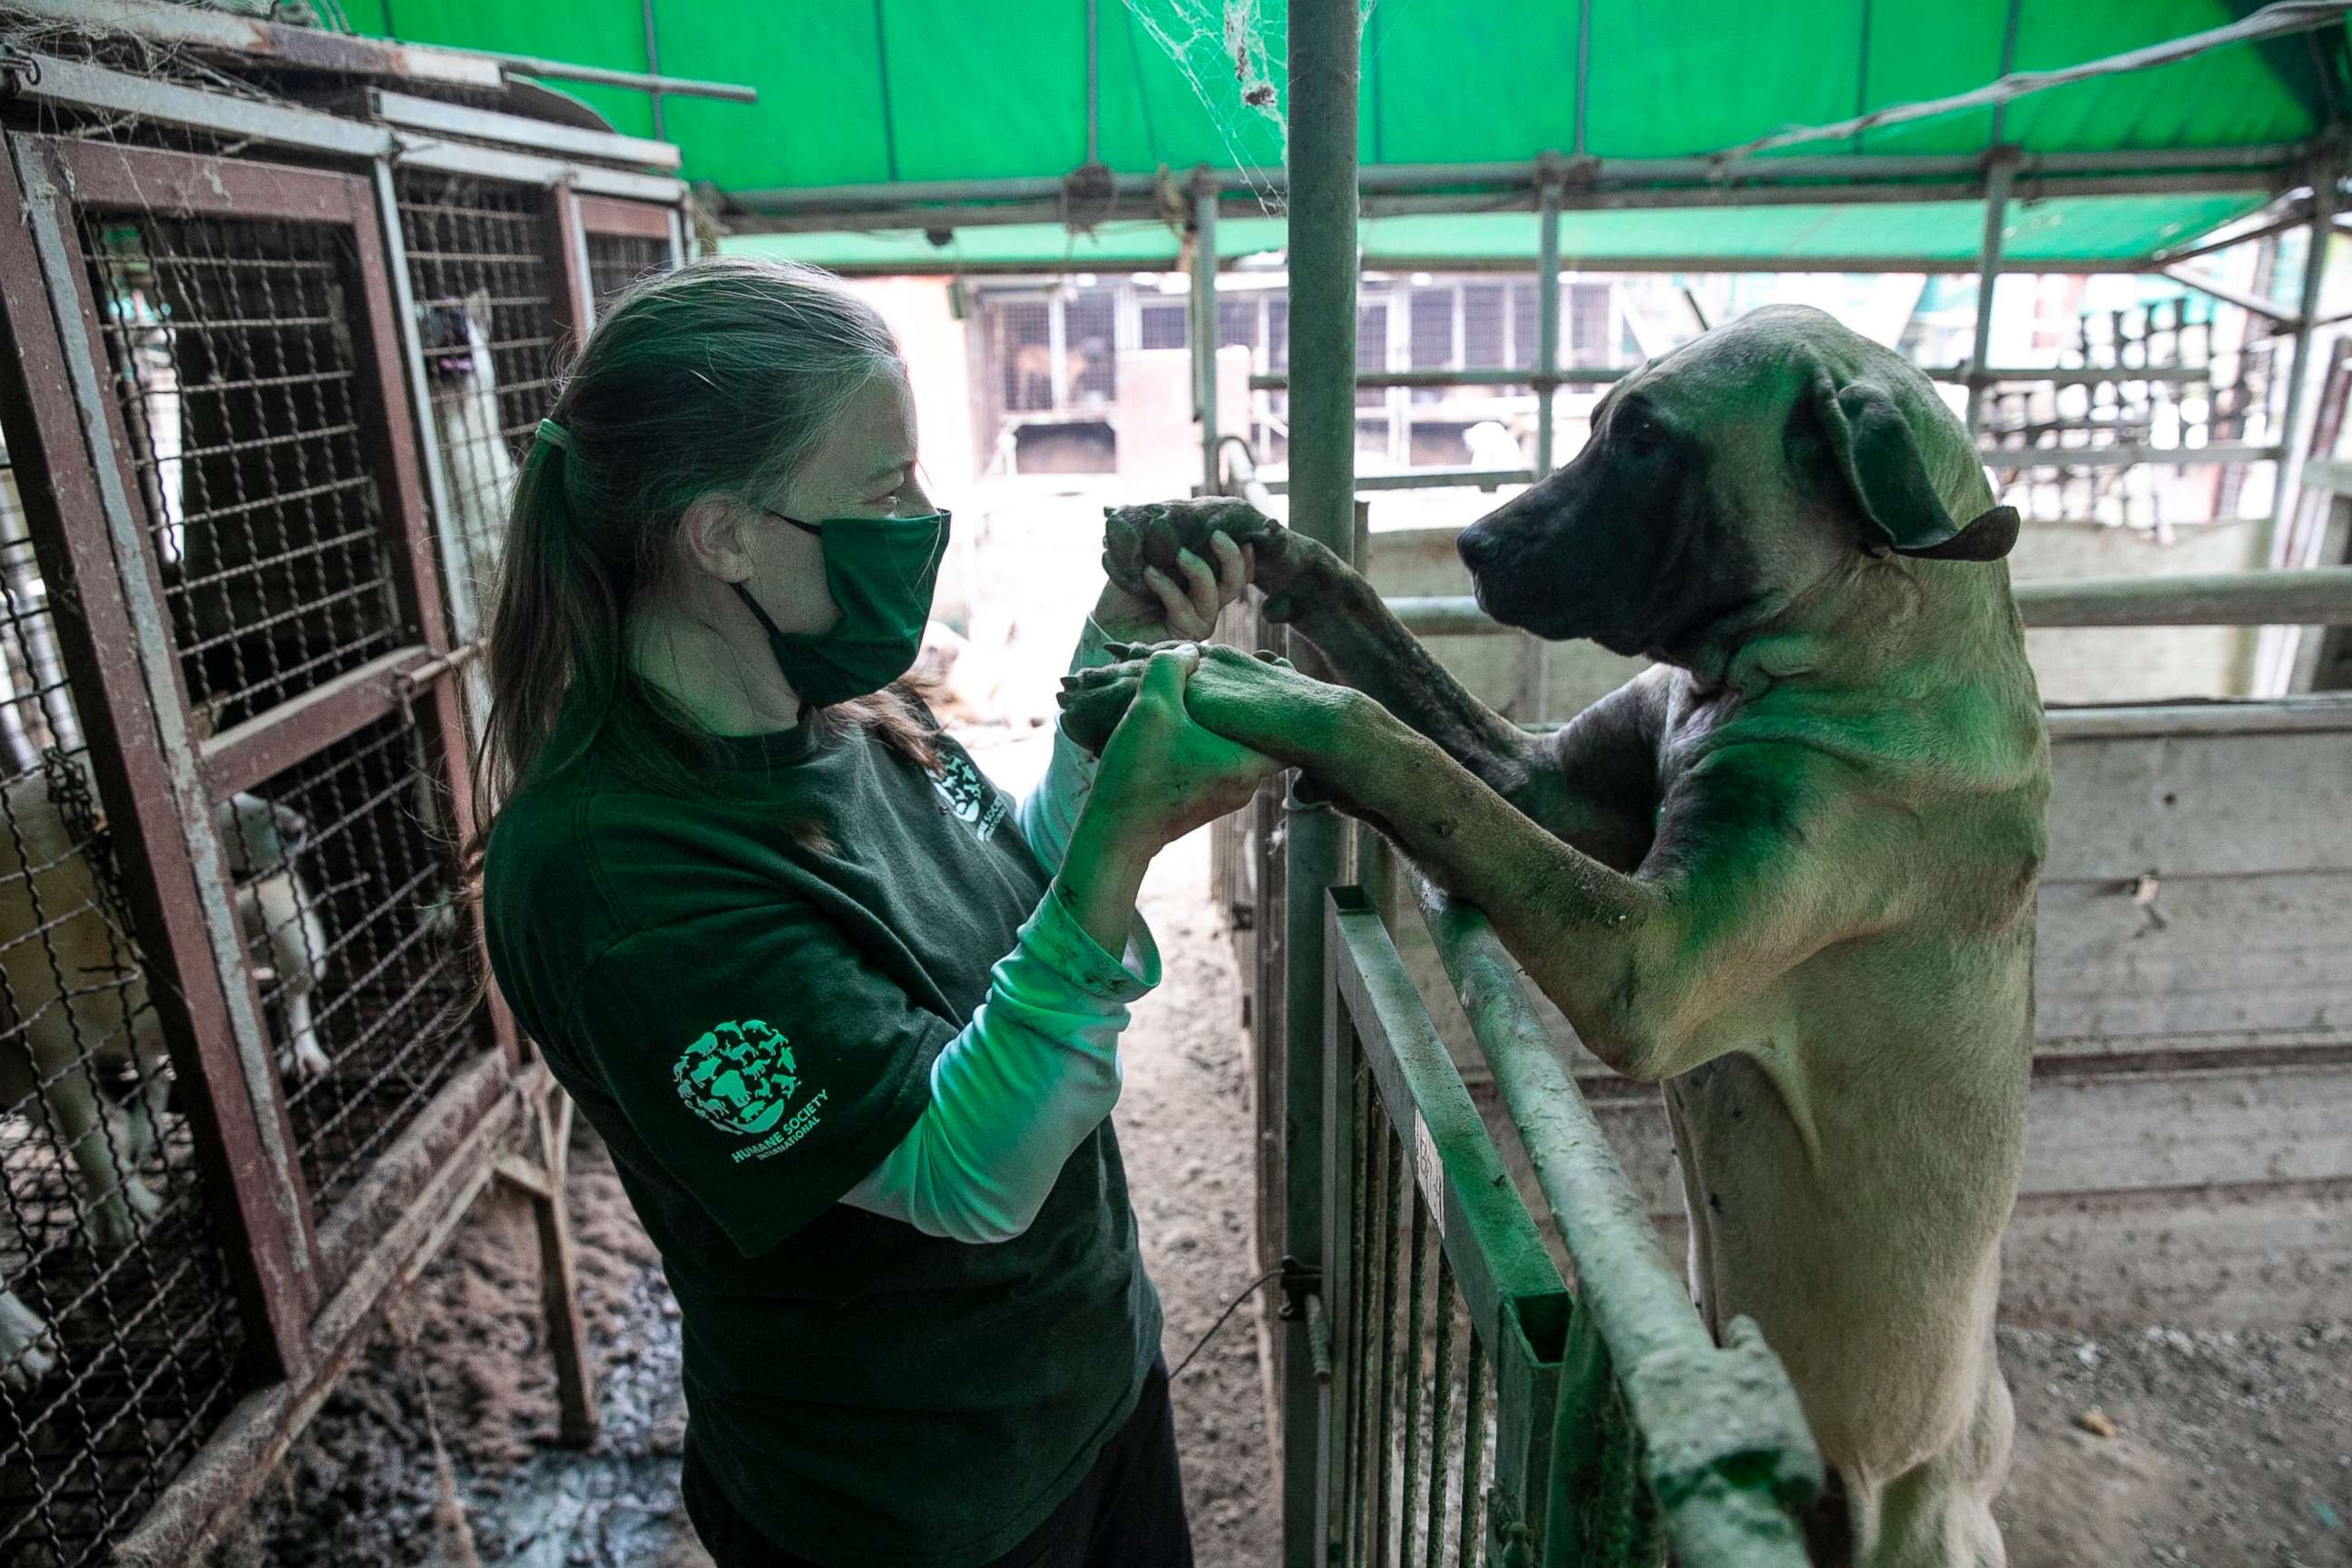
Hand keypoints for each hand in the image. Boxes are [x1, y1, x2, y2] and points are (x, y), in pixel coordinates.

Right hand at [1058, 640, 1357, 770]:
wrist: (1114, 834)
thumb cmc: (1137, 774)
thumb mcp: (1151, 706)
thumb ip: (1171, 667)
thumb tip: (1191, 653)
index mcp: (1246, 763)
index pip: (1290, 729)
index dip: (1283, 698)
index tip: (1272, 673)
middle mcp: (1245, 784)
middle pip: (1263, 735)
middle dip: (1250, 706)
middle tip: (1240, 677)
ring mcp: (1226, 795)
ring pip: (1238, 747)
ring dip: (1224, 722)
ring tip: (1209, 694)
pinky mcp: (1205, 799)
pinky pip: (1220, 760)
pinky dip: (1210, 739)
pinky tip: (1189, 720)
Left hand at [1100, 496, 1329, 623]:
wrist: (1107, 626)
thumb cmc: (1126, 593)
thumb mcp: (1143, 558)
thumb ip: (1158, 539)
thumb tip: (1159, 508)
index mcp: (1203, 582)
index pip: (1236, 569)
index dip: (1245, 553)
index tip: (1242, 532)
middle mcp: (1207, 601)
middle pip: (1236, 583)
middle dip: (1232, 558)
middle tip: (1217, 536)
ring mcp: (1199, 619)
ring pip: (1215, 596)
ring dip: (1198, 570)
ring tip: (1179, 553)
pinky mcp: (1183, 634)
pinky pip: (1184, 608)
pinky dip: (1168, 588)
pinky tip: (1149, 573)